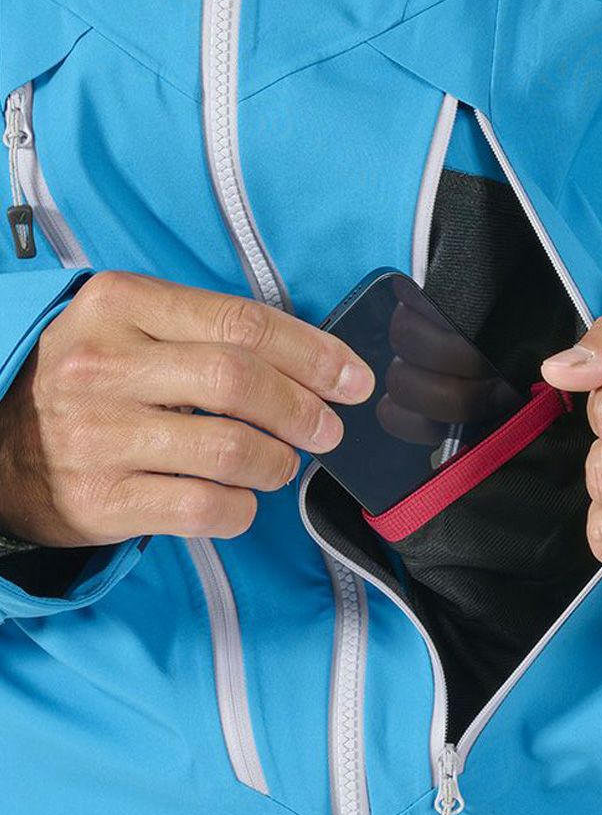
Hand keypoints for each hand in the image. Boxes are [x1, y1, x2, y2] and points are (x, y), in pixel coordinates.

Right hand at [0, 272, 373, 546]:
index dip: (314, 354)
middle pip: (240, 382)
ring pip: (231, 450)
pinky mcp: (101, 501)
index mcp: (120, 305)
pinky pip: (206, 509)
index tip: (353, 379)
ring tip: (280, 464)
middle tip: (328, 429)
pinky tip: (242, 498)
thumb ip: (213, 332)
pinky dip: (243, 508)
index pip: (243, 323)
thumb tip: (320, 364)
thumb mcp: (135, 328)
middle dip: (304, 409)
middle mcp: (102, 365)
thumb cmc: (96, 381)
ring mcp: (97, 436)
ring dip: (278, 462)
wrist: (0, 447)